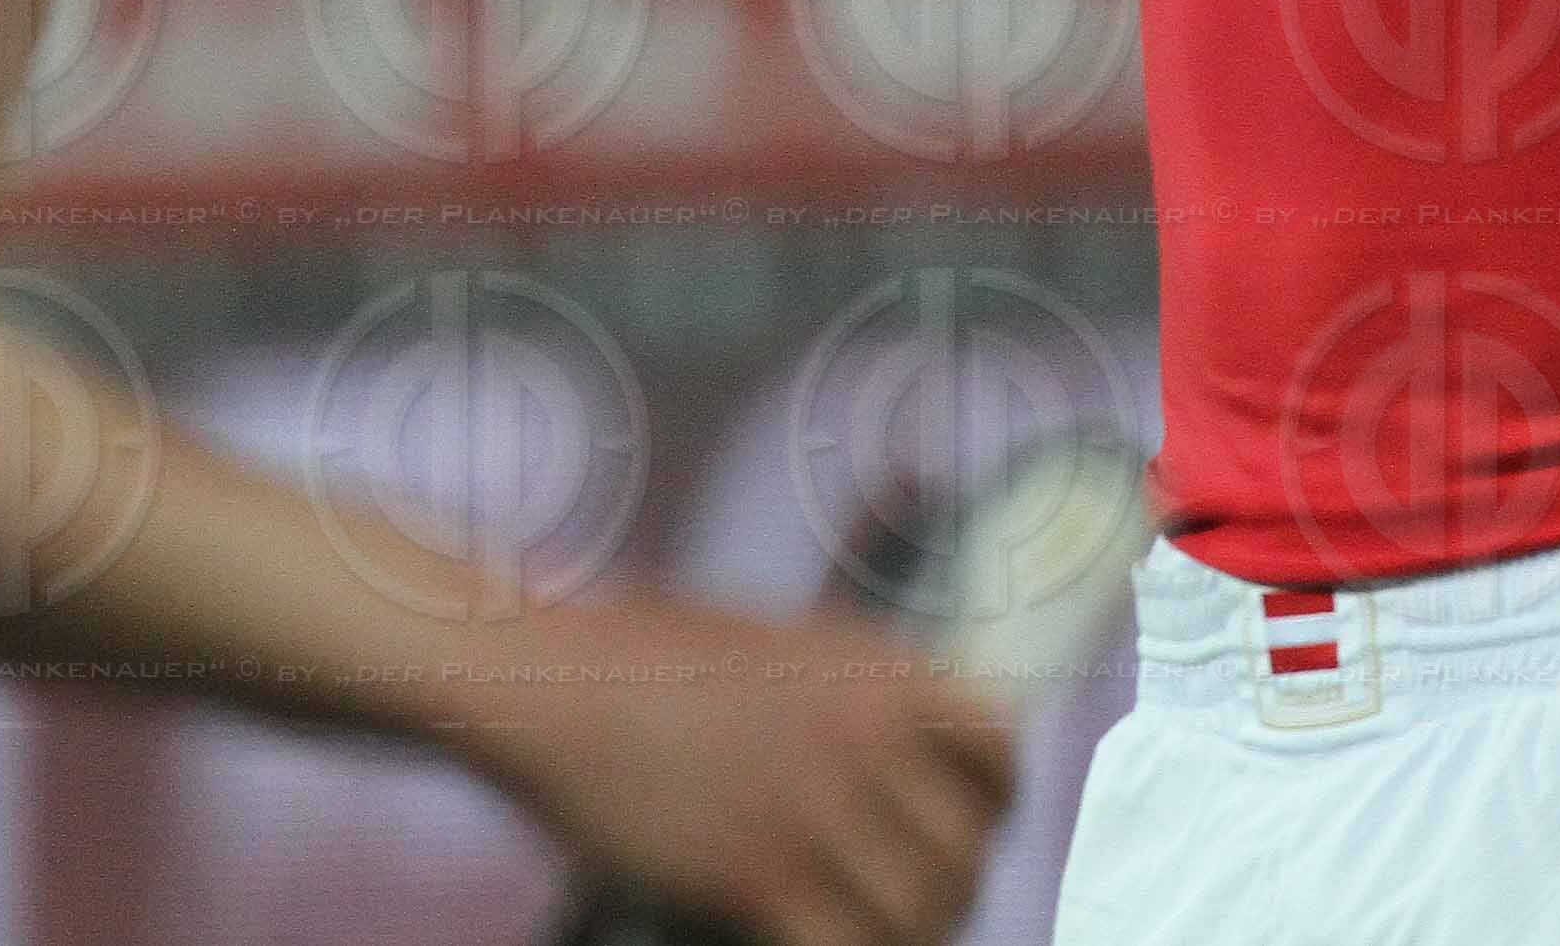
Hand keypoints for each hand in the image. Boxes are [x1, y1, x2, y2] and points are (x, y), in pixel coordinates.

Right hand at [474, 599, 1015, 945]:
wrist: (561, 684)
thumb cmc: (655, 653)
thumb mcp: (785, 642)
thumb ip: (858, 689)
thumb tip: (915, 749)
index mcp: (878, 669)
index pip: (998, 751)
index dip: (997, 801)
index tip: (976, 822)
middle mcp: (866, 736)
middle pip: (965, 851)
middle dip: (949, 883)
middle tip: (914, 895)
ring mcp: (817, 812)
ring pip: (922, 914)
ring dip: (907, 931)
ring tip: (872, 924)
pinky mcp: (762, 881)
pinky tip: (816, 937)